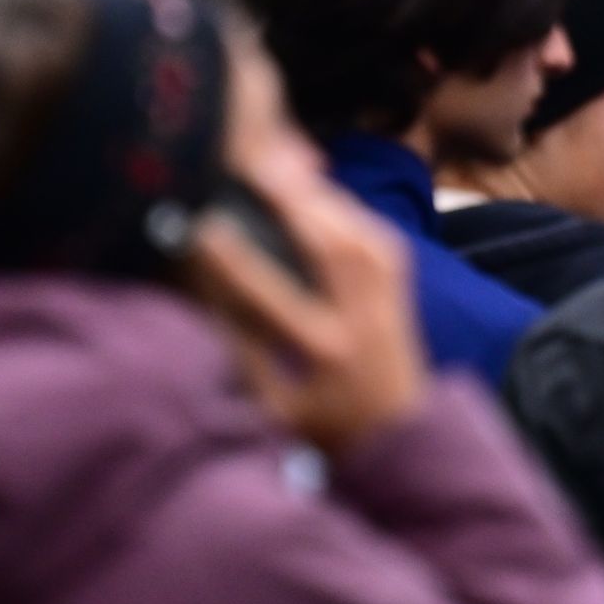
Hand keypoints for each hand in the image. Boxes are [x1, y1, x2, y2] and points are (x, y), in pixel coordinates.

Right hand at [186, 149, 428, 455]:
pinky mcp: (400, 286)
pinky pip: (372, 232)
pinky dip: (342, 205)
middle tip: (249, 161)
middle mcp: (363, 318)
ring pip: (354, 230)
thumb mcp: (274, 409)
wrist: (404, 442)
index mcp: (326, 352)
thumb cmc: (327, 431)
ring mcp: (388, 297)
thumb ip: (243, 357)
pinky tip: (314, 186)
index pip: (271, 294)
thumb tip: (202, 302)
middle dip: (288, 200)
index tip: (200, 228)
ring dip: (316, 193)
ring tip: (276, 161)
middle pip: (327, 244)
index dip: (232, 259)